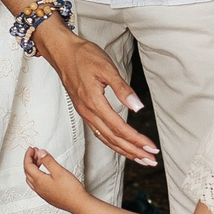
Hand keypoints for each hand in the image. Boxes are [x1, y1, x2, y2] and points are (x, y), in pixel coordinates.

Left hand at [25, 147, 83, 210]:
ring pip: (31, 178)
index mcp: (39, 181)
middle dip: (30, 160)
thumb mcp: (59, 171)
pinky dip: (37, 175)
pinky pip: (36, 184)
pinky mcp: (47, 196)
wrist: (78, 204)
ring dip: (33, 168)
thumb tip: (40, 153)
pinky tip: (44, 173)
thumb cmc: (71, 190)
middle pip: (28, 172)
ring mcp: (42, 193)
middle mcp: (38, 188)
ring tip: (40, 161)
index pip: (28, 166)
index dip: (28, 155)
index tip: (31, 149)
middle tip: (35, 152)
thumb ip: (48, 161)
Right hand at [33, 20, 158, 163]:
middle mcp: (88, 112)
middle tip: (150, 161)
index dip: (136, 140)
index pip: (119, 128)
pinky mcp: (84, 111)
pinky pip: (99, 132)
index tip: (151, 149)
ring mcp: (85, 113)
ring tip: (139, 158)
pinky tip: (120, 145)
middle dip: (133, 151)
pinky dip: (112, 142)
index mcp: (94, 102)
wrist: (62, 52)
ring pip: (105, 138)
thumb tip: (137, 107)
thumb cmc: (83, 56)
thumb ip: (122, 89)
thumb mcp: (107, 68)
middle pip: (113, 139)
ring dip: (123, 150)